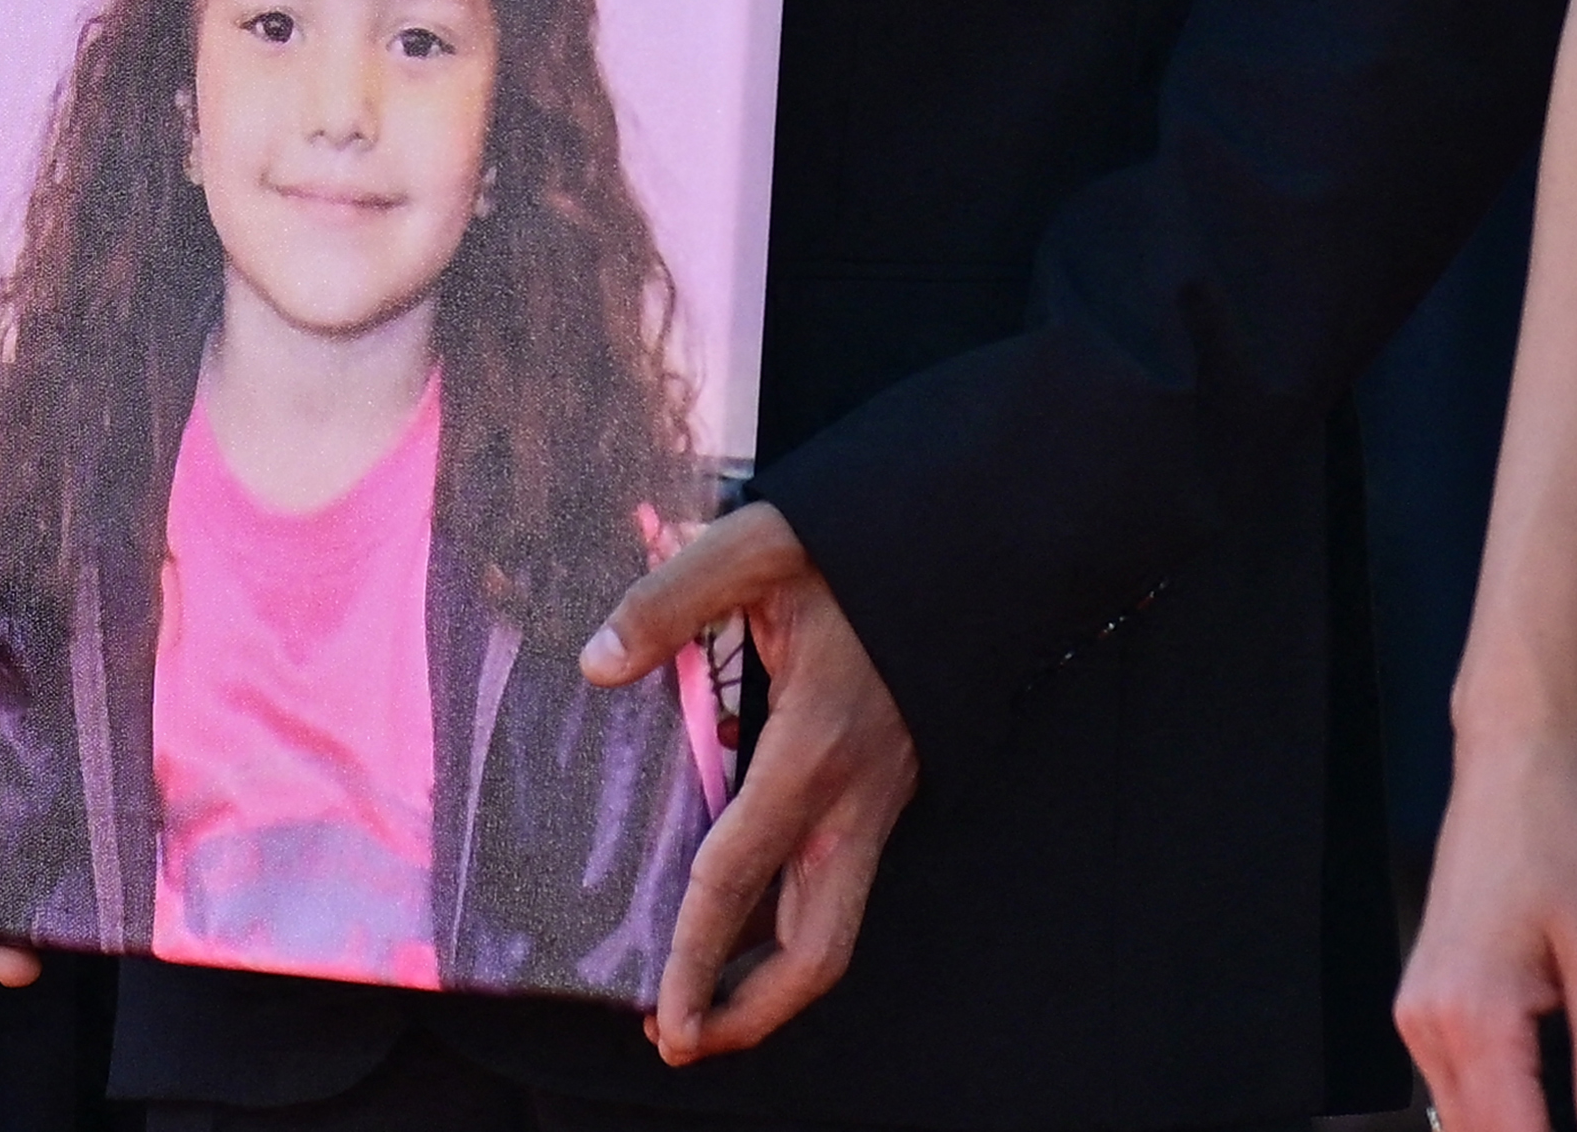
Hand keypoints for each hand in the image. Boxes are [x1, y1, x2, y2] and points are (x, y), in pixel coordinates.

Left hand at [581, 500, 918, 1064]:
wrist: (980, 538)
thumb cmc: (868, 539)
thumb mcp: (761, 546)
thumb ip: (671, 599)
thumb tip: (596, 663)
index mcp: (814, 749)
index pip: (740, 879)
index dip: (696, 959)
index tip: (663, 1020)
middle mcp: (856, 796)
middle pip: (817, 951)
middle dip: (750, 1013)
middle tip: (678, 1038)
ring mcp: (879, 799)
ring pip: (835, 927)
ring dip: (770, 979)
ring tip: (699, 1001)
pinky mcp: (886, 789)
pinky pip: (839, 884)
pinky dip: (788, 923)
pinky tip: (740, 917)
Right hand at [1395, 712, 1576, 1131]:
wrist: (1519, 759)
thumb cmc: (1567, 837)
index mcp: (1472, 1017)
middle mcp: (1427, 1024)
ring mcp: (1417, 1014)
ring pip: (1466, 1127)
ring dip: (1526, 1130)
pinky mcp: (1425, 1002)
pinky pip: (1460, 1090)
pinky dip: (1508, 1109)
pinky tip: (1560, 1095)